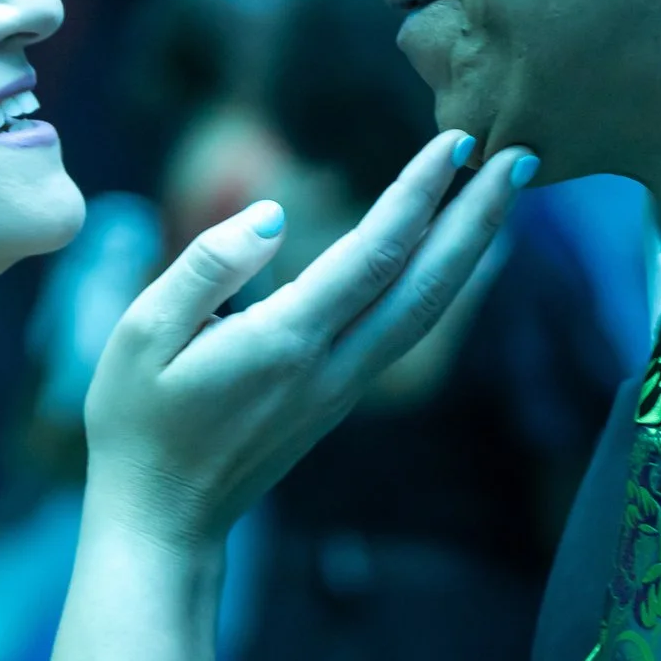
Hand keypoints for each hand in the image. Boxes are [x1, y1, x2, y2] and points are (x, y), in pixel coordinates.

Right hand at [80, 130, 532, 550]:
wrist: (162, 518)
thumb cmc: (138, 421)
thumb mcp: (143, 332)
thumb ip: (207, 265)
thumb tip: (273, 215)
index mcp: (286, 342)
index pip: (374, 255)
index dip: (418, 194)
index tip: (453, 142)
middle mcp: (332, 366)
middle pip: (427, 285)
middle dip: (477, 216)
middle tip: (523, 156)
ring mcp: (343, 388)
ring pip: (426, 311)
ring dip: (470, 249)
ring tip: (501, 195)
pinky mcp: (338, 397)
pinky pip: (405, 329)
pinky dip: (440, 283)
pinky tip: (451, 257)